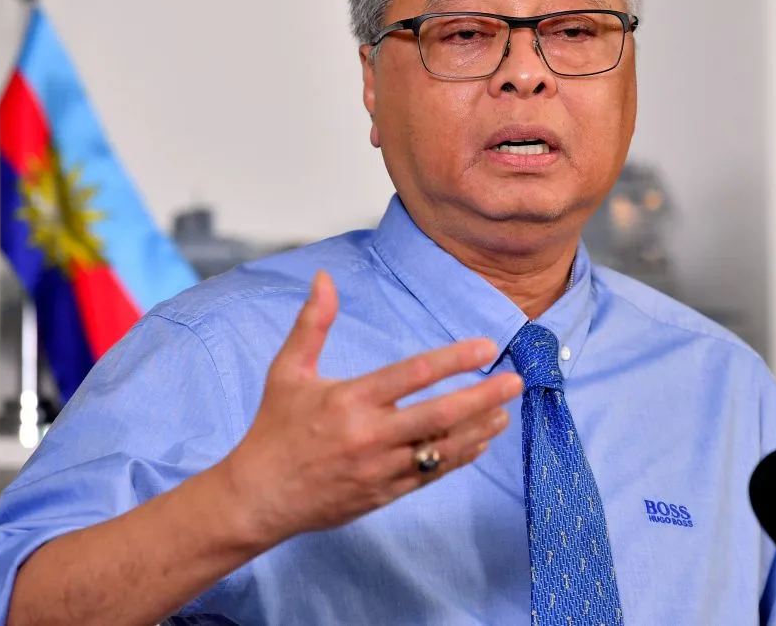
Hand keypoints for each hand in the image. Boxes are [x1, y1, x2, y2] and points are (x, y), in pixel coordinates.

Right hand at [216, 271, 522, 547]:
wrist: (260, 497)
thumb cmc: (275, 429)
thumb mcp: (287, 371)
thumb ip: (313, 323)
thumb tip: (324, 277)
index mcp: (350, 400)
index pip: (414, 374)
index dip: (455, 358)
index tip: (487, 346)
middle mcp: (370, 435)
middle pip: (440, 414)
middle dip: (484, 396)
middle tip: (516, 381)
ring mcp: (380, 468)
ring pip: (443, 448)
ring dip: (480, 428)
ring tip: (505, 411)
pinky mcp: (385, 493)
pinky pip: (432, 475)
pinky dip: (460, 457)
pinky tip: (480, 441)